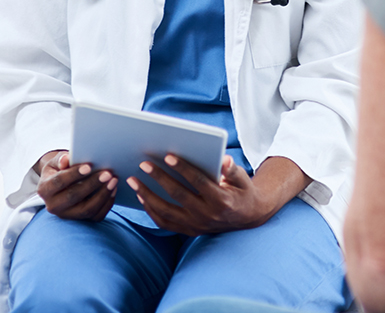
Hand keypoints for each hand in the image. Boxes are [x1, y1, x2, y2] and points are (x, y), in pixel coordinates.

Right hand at [35, 150, 117, 221]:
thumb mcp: (56, 162)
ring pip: (86, 210)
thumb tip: (66, 159)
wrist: (60, 184)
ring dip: (103, 195)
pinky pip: (96, 216)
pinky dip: (107, 203)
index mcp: (45, 189)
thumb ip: (61, 159)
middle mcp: (53, 206)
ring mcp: (67, 215)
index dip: (74, 174)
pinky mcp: (80, 220)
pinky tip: (113, 189)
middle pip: (74, 197)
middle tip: (107, 173)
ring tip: (113, 180)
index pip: (59, 182)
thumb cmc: (60, 169)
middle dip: (92, 184)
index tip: (89, 166)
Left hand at [127, 154, 308, 235]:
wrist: (248, 217)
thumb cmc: (242, 190)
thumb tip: (224, 159)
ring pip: (166, 212)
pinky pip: (165, 223)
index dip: (183, 168)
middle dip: (159, 178)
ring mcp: (196, 225)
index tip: (168, 156)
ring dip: (148, 195)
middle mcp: (207, 215)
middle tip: (143, 164)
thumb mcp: (243, 178)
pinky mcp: (189, 231)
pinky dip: (151, 210)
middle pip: (178, 195)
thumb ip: (232, 169)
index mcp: (221, 200)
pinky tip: (141, 196)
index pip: (198, 182)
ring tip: (134, 180)